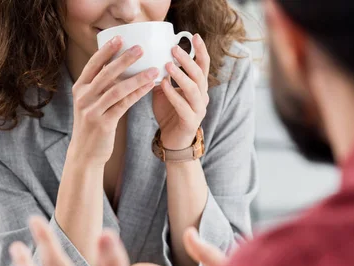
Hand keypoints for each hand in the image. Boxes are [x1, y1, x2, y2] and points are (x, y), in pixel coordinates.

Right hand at [71, 36, 159, 164]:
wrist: (85, 153)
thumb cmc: (92, 125)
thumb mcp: (91, 103)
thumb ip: (101, 87)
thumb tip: (121, 67)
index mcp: (79, 88)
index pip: (92, 64)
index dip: (106, 51)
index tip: (120, 38)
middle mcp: (83, 97)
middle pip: (105, 73)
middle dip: (124, 59)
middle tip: (140, 48)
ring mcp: (92, 110)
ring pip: (116, 89)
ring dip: (136, 77)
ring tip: (153, 69)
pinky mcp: (103, 123)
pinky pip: (123, 105)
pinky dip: (138, 94)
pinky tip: (149, 86)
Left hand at [152, 34, 210, 149]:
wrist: (172, 141)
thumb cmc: (169, 114)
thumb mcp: (164, 91)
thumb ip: (162, 76)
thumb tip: (150, 57)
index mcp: (198, 87)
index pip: (203, 66)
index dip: (200, 51)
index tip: (194, 36)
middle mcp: (202, 97)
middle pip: (200, 75)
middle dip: (188, 60)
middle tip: (175, 48)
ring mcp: (198, 110)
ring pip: (194, 89)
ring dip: (181, 75)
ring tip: (168, 64)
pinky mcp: (190, 122)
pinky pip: (183, 106)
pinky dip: (173, 94)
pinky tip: (163, 85)